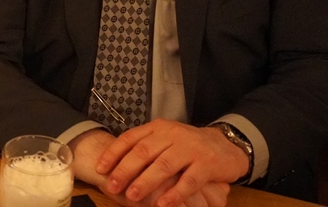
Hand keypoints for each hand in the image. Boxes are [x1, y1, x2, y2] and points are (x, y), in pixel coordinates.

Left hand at [96, 119, 244, 206]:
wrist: (226, 145)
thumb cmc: (188, 146)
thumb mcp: (165, 139)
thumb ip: (144, 147)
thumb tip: (114, 165)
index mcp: (158, 128)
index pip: (130, 138)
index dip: (114, 153)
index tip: (100, 168)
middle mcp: (172, 135)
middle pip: (143, 152)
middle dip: (125, 170)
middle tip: (112, 186)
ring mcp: (190, 149)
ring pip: (163, 166)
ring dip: (146, 182)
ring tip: (132, 196)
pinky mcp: (206, 164)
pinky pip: (188, 181)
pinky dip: (175, 194)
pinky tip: (163, 205)